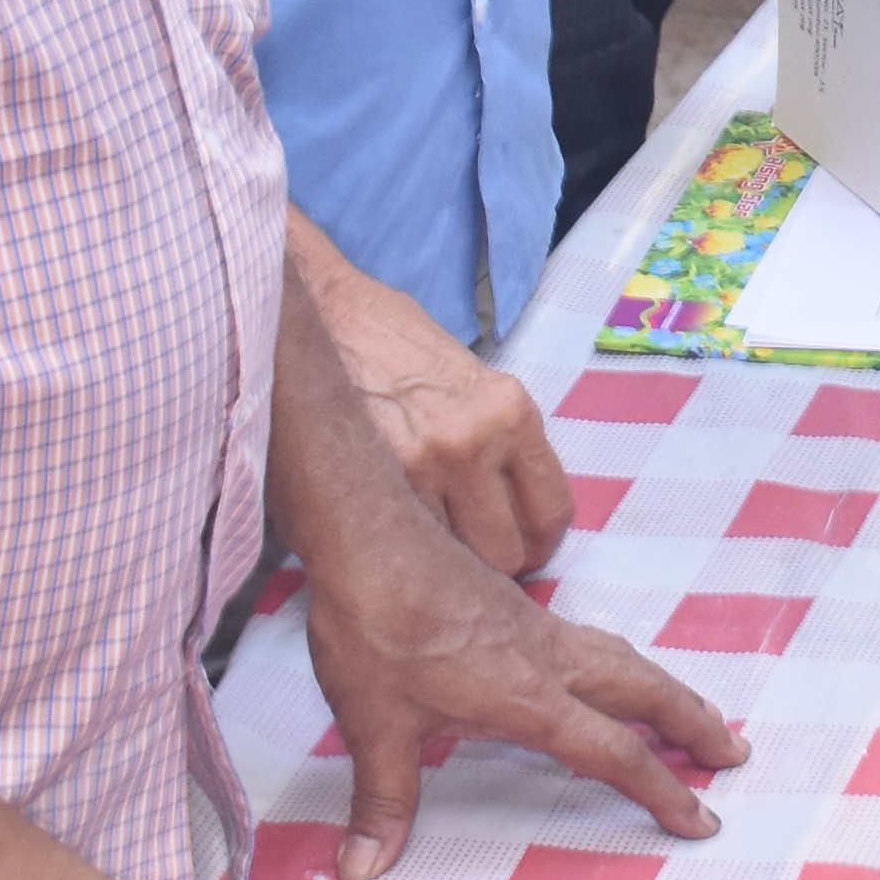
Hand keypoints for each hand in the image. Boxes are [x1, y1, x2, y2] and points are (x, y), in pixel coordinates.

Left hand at [273, 360, 748, 874]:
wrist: (367, 536)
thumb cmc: (373, 630)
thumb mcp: (375, 726)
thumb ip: (382, 800)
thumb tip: (363, 869)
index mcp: (529, 697)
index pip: (615, 753)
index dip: (662, 791)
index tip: (702, 820)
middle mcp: (548, 658)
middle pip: (646, 691)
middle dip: (694, 725)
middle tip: (735, 753)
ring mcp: (537, 627)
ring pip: (624, 659)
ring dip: (666, 689)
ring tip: (694, 712)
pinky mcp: (517, 606)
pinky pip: (594, 640)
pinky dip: (624, 663)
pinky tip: (609, 671)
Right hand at [304, 261, 572, 577]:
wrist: (326, 313)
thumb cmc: (397, 343)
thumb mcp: (472, 382)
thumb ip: (498, 444)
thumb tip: (512, 513)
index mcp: (512, 412)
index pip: (552, 512)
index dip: (539, 544)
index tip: (522, 548)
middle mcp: (476, 439)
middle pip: (508, 553)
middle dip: (494, 566)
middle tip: (473, 558)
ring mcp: (424, 463)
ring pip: (457, 561)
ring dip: (445, 565)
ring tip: (430, 553)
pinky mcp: (375, 476)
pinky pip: (406, 542)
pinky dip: (401, 549)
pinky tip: (392, 537)